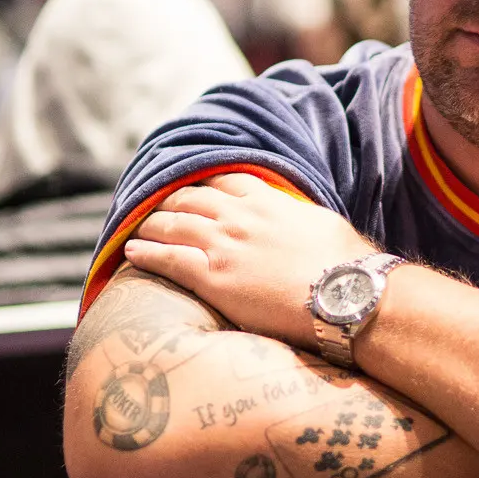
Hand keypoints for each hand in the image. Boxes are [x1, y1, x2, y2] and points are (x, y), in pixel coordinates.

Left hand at [123, 172, 370, 347]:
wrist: (346, 295)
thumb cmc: (347, 265)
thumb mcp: (324, 225)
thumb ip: (299, 217)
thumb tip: (300, 223)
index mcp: (268, 200)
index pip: (224, 182)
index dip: (202, 186)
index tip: (192, 192)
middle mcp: (239, 216)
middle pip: (190, 199)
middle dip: (168, 202)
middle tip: (155, 209)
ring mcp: (222, 245)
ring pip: (171, 224)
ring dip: (149, 224)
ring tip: (137, 228)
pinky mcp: (211, 277)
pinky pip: (166, 258)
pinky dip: (145, 252)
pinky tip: (131, 251)